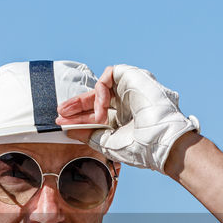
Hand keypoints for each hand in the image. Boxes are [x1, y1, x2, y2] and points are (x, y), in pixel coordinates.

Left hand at [56, 64, 199, 171]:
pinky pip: (108, 75)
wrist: (161, 142)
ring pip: (100, 87)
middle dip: (76, 105)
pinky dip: (100, 91)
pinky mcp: (133, 77)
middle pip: (94, 99)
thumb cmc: (140, 147)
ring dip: (87, 101)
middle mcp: (126, 102)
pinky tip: (102, 107)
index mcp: (123, 118)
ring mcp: (130, 89)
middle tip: (61, 112)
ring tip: (87, 117)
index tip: (62, 122)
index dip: (78, 117)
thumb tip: (69, 130)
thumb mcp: (107, 142)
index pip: (95, 113)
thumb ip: (88, 134)